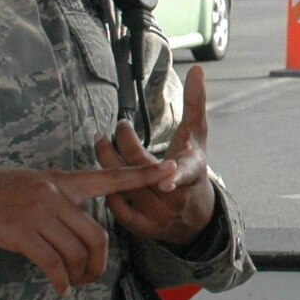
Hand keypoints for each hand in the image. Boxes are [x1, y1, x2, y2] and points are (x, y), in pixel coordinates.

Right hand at [0, 159, 163, 295]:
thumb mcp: (29, 187)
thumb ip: (55, 202)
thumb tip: (70, 230)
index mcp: (60, 180)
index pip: (108, 177)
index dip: (141, 176)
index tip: (169, 170)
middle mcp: (54, 194)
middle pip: (98, 233)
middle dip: (100, 263)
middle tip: (90, 276)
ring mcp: (38, 212)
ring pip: (77, 251)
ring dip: (79, 275)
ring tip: (71, 283)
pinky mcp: (20, 233)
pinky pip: (53, 263)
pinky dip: (59, 280)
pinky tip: (57, 287)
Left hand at [94, 64, 217, 246]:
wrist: (193, 217)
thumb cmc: (192, 167)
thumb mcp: (198, 136)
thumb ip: (196, 103)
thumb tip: (198, 69)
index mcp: (193, 174)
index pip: (185, 173)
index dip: (174, 176)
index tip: (164, 176)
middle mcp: (177, 198)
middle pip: (142, 171)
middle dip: (124, 145)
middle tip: (117, 127)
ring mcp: (159, 217)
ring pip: (126, 188)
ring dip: (108, 162)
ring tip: (100, 141)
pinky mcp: (143, 229)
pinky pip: (117, 207)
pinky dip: (108, 187)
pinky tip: (102, 170)